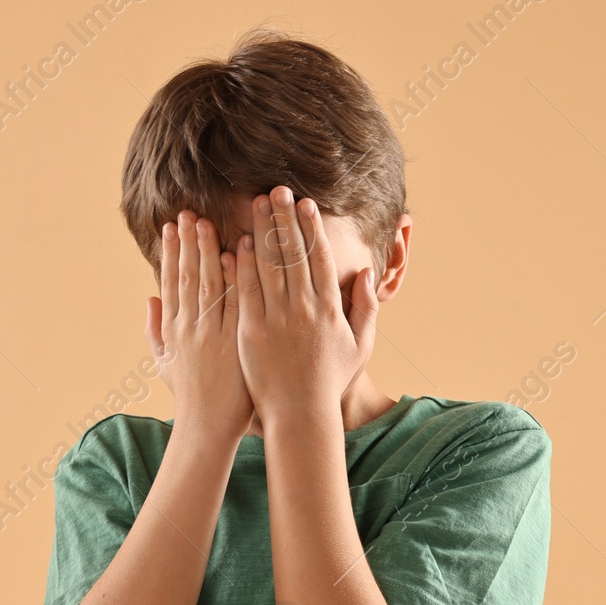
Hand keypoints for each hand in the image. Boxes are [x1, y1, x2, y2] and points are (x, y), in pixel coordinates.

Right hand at [145, 210, 253, 444]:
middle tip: (189, 212)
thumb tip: (148, 299)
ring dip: (206, 251)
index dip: (170, 252)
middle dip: (187, 242)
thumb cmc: (190, 396)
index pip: (170, 282)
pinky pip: (234, 302)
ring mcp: (211, 333)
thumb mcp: (162, 364)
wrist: (208, 426)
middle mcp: (189, 327)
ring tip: (206, 222)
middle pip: (187, 276)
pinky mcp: (234, 341)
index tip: (171, 226)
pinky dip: (232, 278)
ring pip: (208, 283)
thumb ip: (154, 330)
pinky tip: (233, 253)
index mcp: (173, 329)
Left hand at [233, 186, 377, 424]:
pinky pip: (246, 291)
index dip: (311, 227)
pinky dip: (243, 265)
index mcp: (329, 308)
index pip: (318, 258)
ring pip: (269, 266)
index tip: (304, 203)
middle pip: (292, 253)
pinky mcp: (251, 331)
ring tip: (256, 204)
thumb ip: (365, 307)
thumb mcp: (360, 345)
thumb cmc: (329, 381)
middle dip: (284, 218)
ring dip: (262, 231)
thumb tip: (365, 273)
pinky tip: (240, 242)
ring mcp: (277, 319)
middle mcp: (304, 309)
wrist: (299, 414)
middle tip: (276, 190)